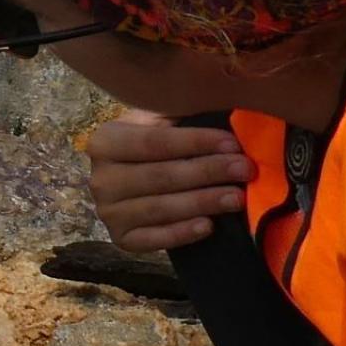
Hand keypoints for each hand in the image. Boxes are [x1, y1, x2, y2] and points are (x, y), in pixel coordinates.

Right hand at [87, 109, 256, 252]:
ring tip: (237, 197)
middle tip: (244, 170)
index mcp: (106, 142)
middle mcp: (100, 179)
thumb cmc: (150, 147)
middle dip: (207, 172)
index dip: (195, 142)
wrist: (126, 180)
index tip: (232, 143)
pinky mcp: (120, 239)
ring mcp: (108, 212)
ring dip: (202, 202)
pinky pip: (152, 240)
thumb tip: (219, 106)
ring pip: (160, 208)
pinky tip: (208, 226)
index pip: (155, 142)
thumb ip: (177, 116)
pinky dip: (181, 234)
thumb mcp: (154, 123)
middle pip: (160, 176)